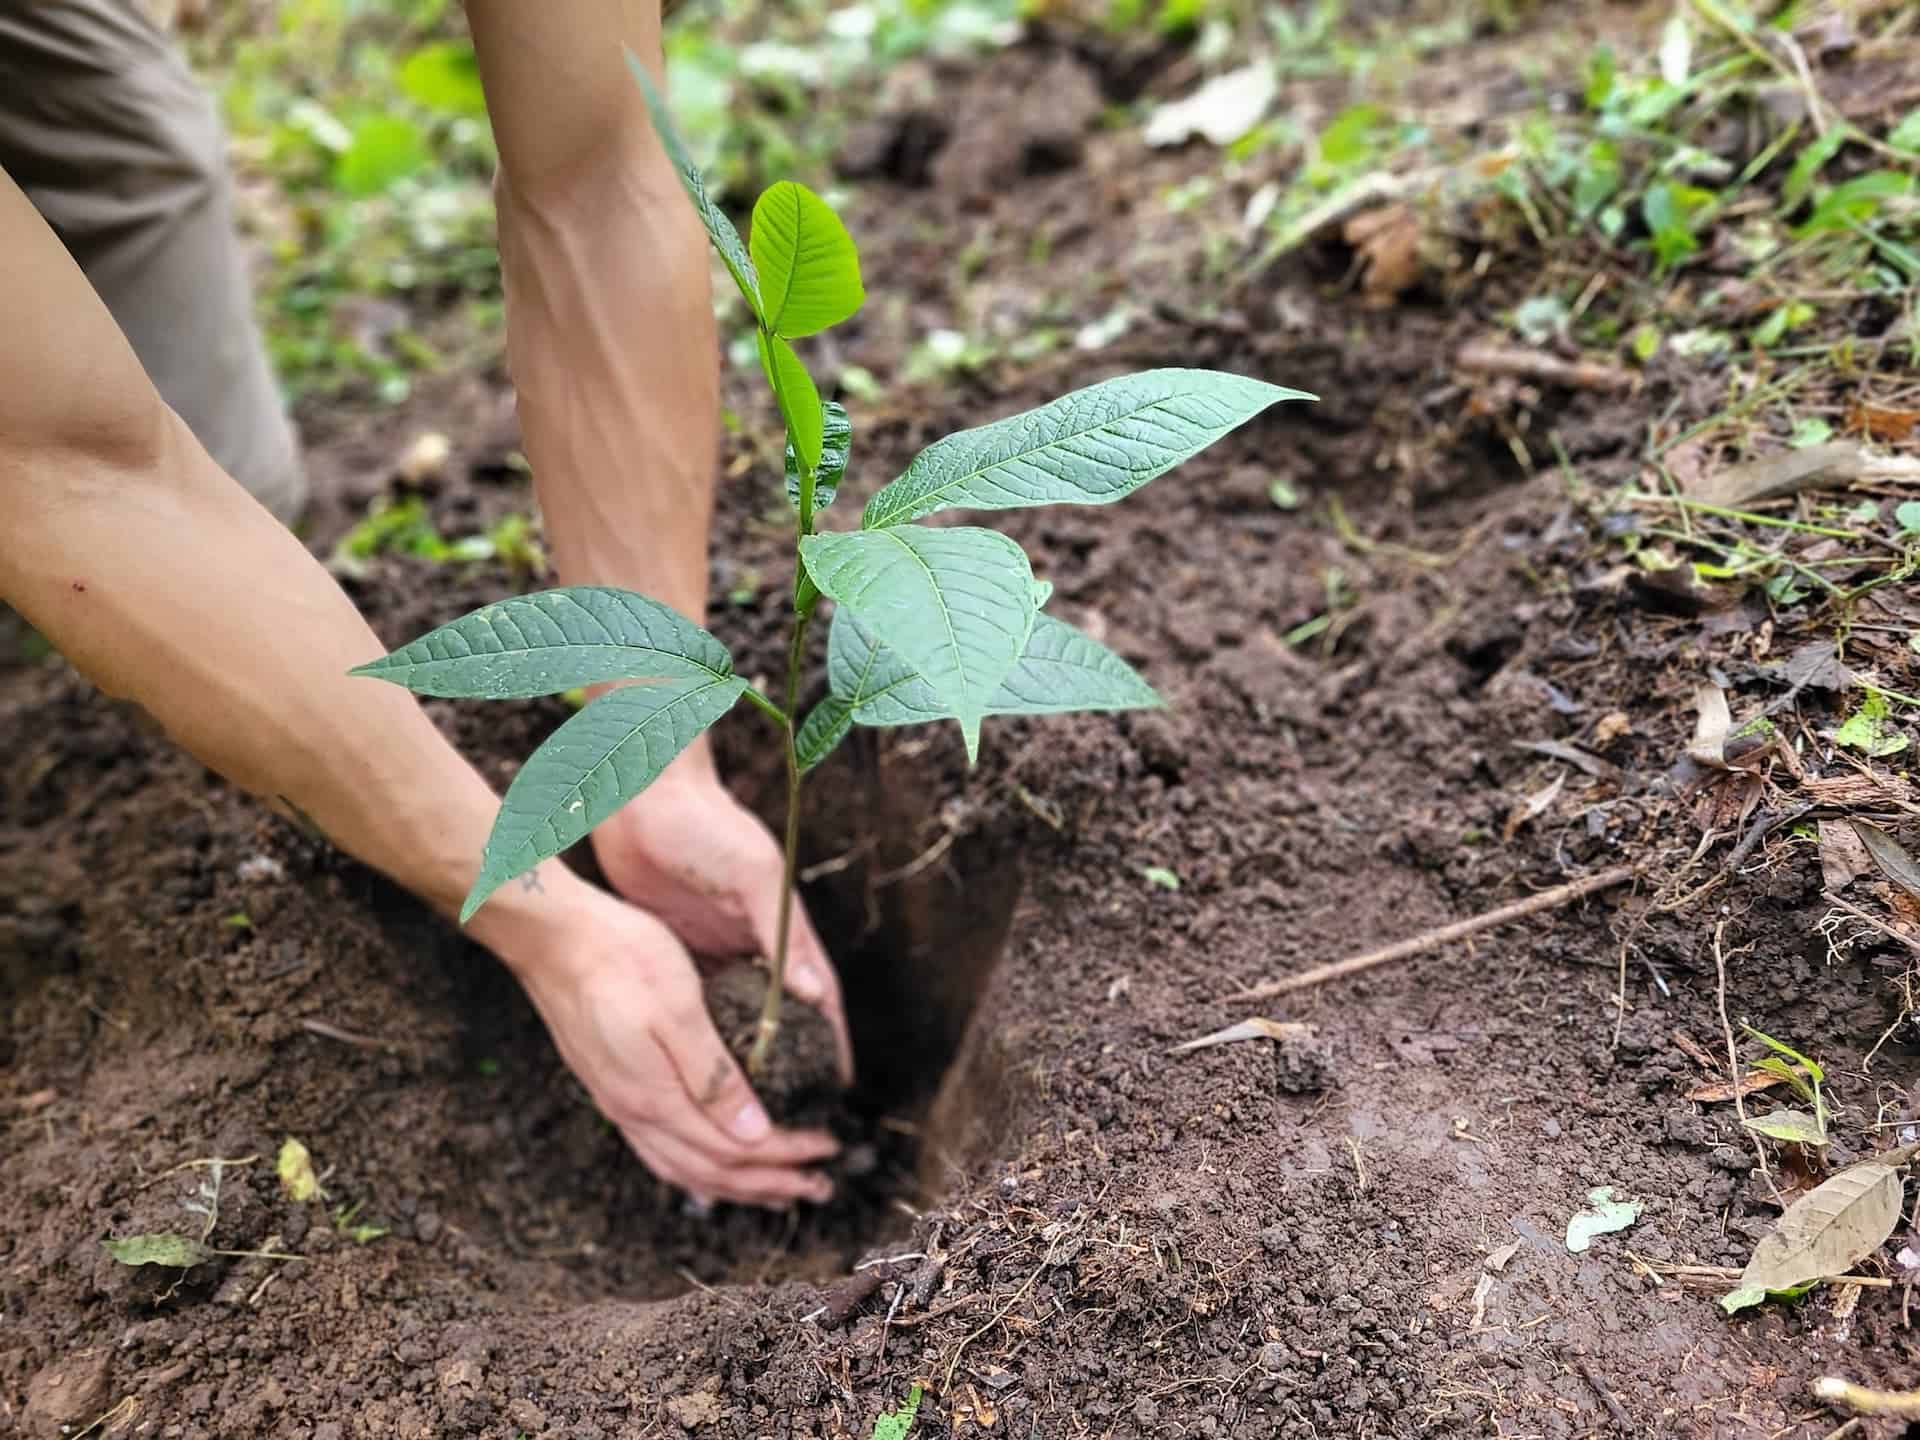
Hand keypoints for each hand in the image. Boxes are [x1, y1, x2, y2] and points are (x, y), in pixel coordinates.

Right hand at [498, 878, 838, 1207]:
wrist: (551, 937)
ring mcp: (618, 1103)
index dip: (787, 1154)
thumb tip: (755, 1133)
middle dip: (770, 1184)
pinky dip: (696, 1170)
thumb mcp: (678, 1006)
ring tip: (777, 1190)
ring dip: (736, 1185)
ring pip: (684, 1169)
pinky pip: (659, 1151)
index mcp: (656, 1095)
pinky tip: (711, 1165)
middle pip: (711, 1173)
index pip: (735, 1148)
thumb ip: (713, 1077)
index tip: (828, 1147)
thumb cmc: (620, 956)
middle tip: (819, 1186)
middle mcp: (635, 1111)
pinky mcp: (612, 1088)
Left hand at [590, 743, 852, 1081]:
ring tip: (751, 1109)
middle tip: (798, 1114)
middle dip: (793, 1063)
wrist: (642, 791)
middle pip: (783, 1015)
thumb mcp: (751, 871)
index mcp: (783, 925)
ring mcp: (718, 947)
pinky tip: (698, 1073)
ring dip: (747, 1058)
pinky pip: (698, 1004)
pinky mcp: (681, 948)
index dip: (832, 1042)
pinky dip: (703, 1036)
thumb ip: (781, 927)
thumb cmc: (703, 822)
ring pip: (740, 1017)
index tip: (840, 1090)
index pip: (818, 995)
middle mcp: (755, 942)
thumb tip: (816, 992)